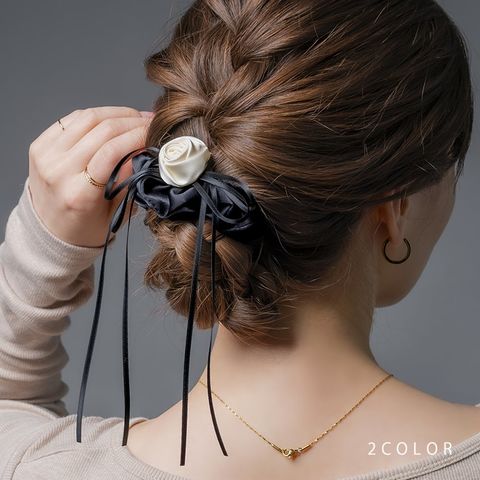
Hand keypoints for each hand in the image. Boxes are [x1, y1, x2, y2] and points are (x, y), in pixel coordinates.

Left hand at [27, 106, 153, 247]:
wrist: (49, 230)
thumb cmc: (85, 226)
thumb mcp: (115, 213)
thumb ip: (128, 180)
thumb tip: (142, 149)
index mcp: (79, 194)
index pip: (111, 152)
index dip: (136, 136)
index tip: (154, 132)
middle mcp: (58, 172)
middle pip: (102, 130)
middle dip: (132, 122)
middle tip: (150, 122)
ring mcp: (46, 155)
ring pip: (88, 118)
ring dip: (117, 113)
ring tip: (136, 117)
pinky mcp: (40, 145)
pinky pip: (72, 119)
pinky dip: (97, 116)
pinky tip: (113, 118)